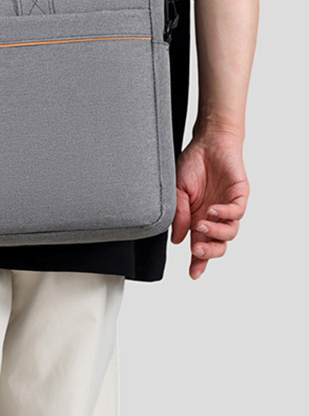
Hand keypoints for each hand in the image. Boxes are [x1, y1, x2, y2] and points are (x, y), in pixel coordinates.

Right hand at [170, 131, 248, 279]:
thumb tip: (177, 238)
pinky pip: (237, 213)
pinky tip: (212, 210)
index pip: (199, 245)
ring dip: (215, 232)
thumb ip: (177, 213)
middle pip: (218, 246)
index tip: (193, 274)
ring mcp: (228, 208)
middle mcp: (214, 217)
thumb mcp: (176, 190)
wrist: (208, 141)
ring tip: (201, 224)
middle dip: (208, 253)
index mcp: (197, 218)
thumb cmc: (192, 163)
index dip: (198, 261)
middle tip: (197, 250)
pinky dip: (225, 214)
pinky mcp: (239, 196)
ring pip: (229, 233)